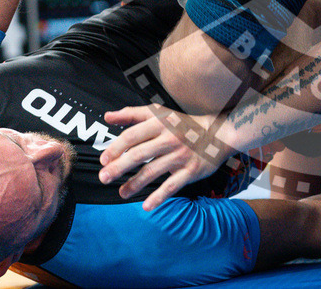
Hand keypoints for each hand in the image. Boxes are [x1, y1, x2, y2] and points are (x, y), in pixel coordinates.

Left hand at [99, 104, 230, 210]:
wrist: (217, 134)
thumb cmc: (183, 124)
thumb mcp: (159, 113)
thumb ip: (132, 114)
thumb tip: (108, 117)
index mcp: (160, 123)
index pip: (133, 135)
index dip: (116, 148)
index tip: (103, 160)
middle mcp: (170, 139)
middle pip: (140, 154)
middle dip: (119, 167)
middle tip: (104, 177)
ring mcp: (181, 156)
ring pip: (153, 171)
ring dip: (134, 184)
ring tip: (122, 192)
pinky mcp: (191, 171)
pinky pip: (172, 186)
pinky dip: (159, 197)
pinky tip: (147, 206)